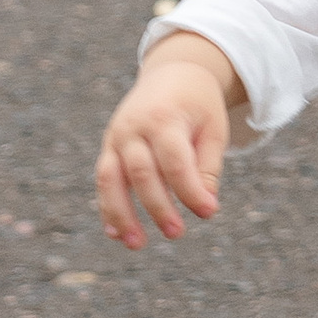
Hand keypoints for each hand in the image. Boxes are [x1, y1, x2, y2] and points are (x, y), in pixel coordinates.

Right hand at [94, 34, 240, 248]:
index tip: (209, 212)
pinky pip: (104, 180)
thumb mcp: (213, 129)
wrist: (172, 73)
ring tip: (136, 244)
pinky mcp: (109, 147)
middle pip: (142, 172)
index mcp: (165, 118)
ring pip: (111, 179)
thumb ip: (208, 166)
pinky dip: (108, 208)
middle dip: (157, 206)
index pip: (175, 162)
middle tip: (177, 234)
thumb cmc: (198, 106)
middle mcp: (134, 128)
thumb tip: (204, 206)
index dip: (190, 190)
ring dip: (121, 214)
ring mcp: (116, 137)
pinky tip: (117, 234)